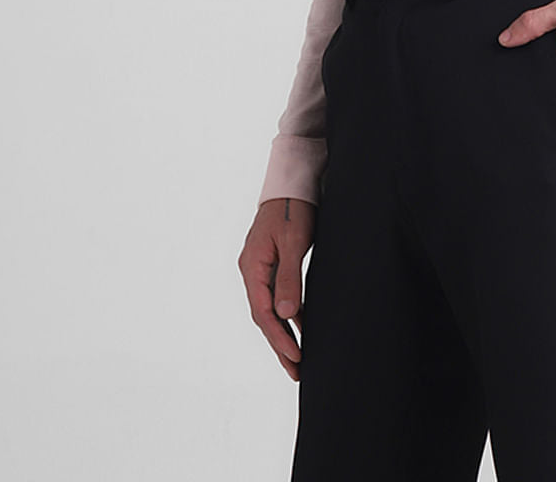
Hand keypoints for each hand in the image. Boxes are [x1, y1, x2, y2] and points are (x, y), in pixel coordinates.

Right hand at [238, 196, 316, 380]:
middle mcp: (252, 271)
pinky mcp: (273, 264)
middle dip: (280, 344)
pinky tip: (303, 328)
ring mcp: (261, 268)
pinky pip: (278, 296)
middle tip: (297, 371)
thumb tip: (286, 315)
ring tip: (299, 360)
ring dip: (285, 333)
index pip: (263, 312)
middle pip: (265, 316)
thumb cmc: (293, 208)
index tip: (296, 356)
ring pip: (271, 308)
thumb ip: (288, 278)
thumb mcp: (293, 242)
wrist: (293, 183)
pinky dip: (290, 314)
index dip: (279, 337)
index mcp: (252, 267)